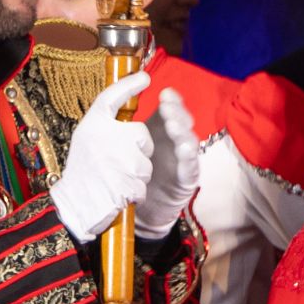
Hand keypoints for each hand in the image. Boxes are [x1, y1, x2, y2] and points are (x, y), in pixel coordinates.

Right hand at [50, 70, 155, 243]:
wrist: (73, 206)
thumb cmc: (81, 172)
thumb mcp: (86, 137)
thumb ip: (105, 122)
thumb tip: (128, 98)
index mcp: (93, 124)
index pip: (112, 96)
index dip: (129, 84)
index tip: (144, 77)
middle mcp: (106, 137)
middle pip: (142, 135)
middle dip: (139, 150)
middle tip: (118, 161)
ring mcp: (119, 161)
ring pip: (146, 162)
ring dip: (137, 174)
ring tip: (115, 179)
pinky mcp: (127, 183)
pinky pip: (143, 184)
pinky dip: (135, 192)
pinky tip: (119, 193)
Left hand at [133, 86, 202, 238]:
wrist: (132, 211)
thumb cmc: (126, 177)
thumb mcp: (121, 148)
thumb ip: (121, 128)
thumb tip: (112, 102)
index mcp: (159, 133)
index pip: (170, 110)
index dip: (171, 100)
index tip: (164, 91)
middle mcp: (174, 143)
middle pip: (182, 122)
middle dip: (176, 111)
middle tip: (166, 105)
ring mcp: (182, 162)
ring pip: (189, 141)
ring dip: (181, 130)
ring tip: (172, 124)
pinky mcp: (185, 181)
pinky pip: (191, 166)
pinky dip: (189, 156)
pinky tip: (184, 148)